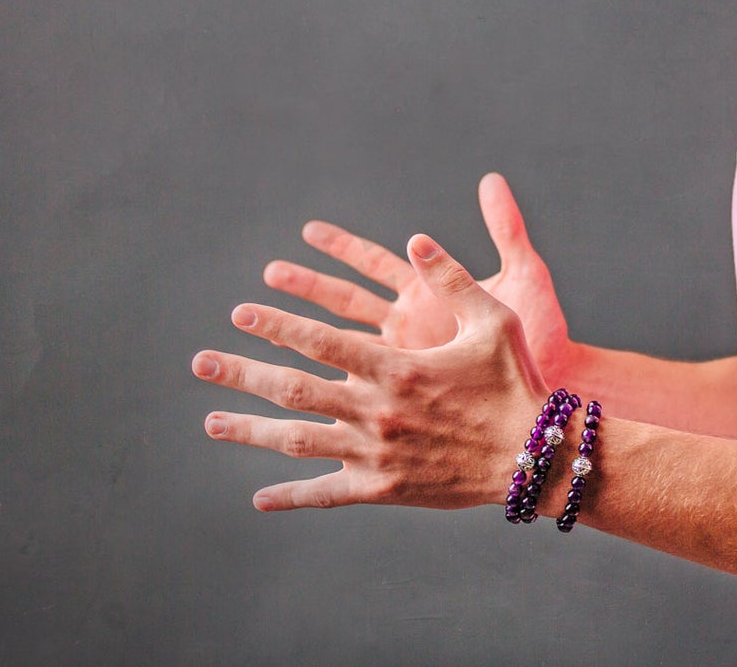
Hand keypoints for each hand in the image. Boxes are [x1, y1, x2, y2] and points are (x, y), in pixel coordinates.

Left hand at [192, 233, 548, 510]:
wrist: (535, 458)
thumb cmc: (516, 383)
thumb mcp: (491, 320)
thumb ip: (451, 278)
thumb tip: (416, 238)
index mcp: (396, 367)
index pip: (320, 341)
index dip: (278, 324)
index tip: (242, 312)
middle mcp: (376, 411)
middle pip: (293, 388)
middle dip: (243, 372)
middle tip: (201, 362)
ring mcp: (374, 453)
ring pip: (298, 440)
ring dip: (250, 429)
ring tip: (210, 421)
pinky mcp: (383, 489)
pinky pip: (327, 494)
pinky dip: (291, 496)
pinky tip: (259, 498)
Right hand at [261, 172, 574, 378]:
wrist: (552, 400)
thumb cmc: (546, 337)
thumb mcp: (525, 279)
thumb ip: (506, 229)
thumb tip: (491, 179)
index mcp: (429, 296)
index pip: (374, 263)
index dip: (342, 247)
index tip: (307, 230)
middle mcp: (409, 328)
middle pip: (345, 302)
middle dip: (305, 287)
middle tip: (266, 275)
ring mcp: (403, 367)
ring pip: (338, 351)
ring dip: (300, 341)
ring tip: (258, 334)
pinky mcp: (405, 402)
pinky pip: (355, 399)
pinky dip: (322, 402)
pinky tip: (290, 400)